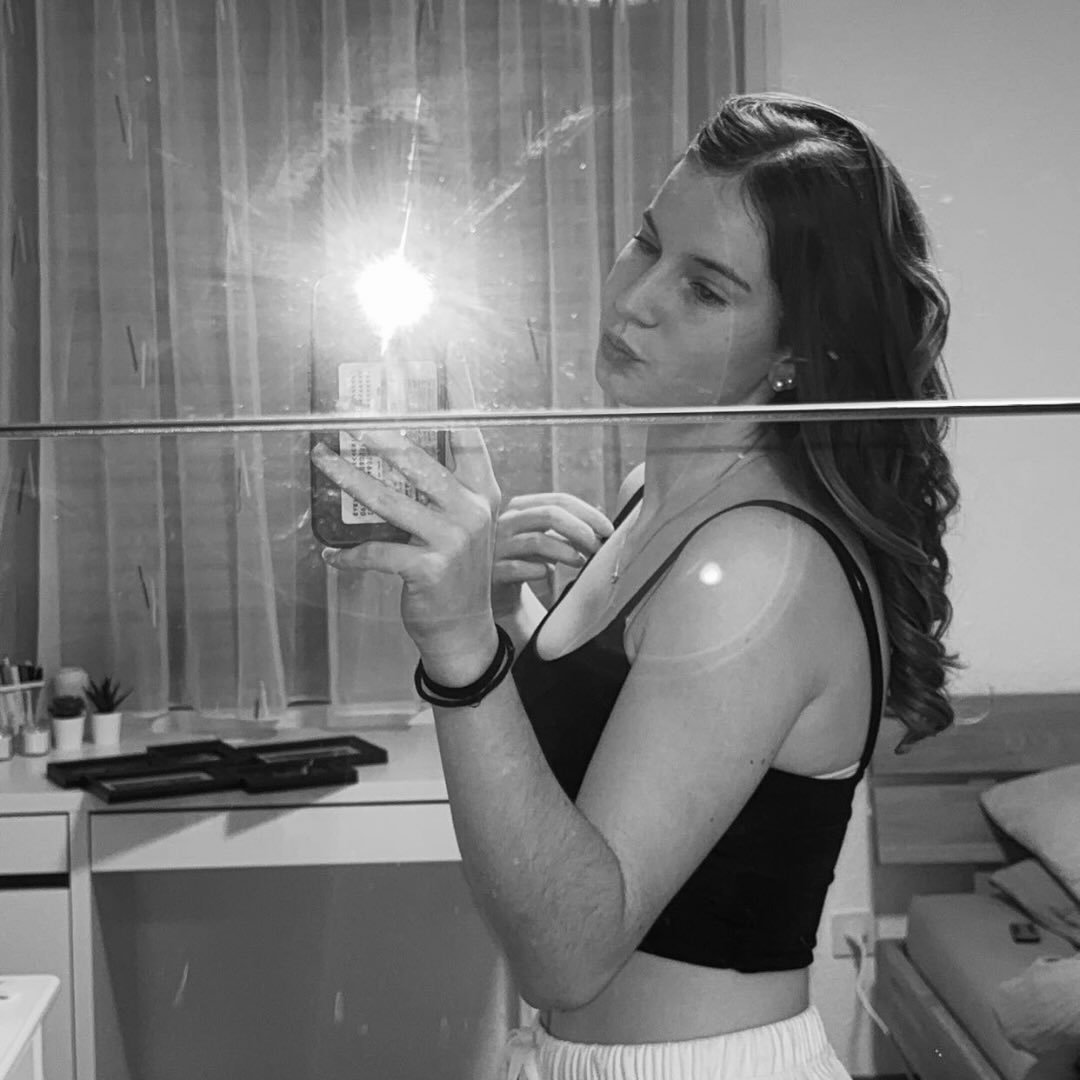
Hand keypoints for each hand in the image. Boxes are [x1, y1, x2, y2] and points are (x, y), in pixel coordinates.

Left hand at [310, 363, 501, 685]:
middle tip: (345, 409)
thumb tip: (391, 456)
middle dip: (376, 430)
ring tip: (321, 461)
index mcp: (482, 494)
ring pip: (388, 498)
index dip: (458, 391)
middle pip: (418, 457)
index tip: (448, 351)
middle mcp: (472, 510)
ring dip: (347, 478)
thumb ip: (438, 494)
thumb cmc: (455, 576)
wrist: (463, 631)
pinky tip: (332, 557)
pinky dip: (350, 555)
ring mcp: (454, 538)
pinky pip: (377, 550)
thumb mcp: (459, 528)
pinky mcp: (431, 567)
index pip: (469, 432)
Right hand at [492, 494, 612, 616]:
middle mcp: (506, 522)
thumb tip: (603, 531)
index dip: (588, 513)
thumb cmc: (527, 560)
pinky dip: (538, 571)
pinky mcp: (492, 571)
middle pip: (549, 514)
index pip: (559, 501)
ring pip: (537, 540)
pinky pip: (518, 568)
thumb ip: (568, 532)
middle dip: (580, 530)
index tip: (609, 529)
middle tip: (598, 547)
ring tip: (581, 562)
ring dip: (566, 551)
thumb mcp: (546, 540)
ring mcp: (497, 546)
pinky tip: (547, 575)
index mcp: (521, 508)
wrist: (496, 589)